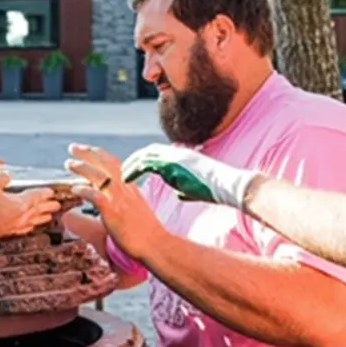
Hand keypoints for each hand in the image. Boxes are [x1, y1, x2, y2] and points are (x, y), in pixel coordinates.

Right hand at [0, 170, 60, 246]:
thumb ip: (0, 177)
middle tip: (59, 204)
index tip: (54, 191)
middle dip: (49, 205)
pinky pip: (23, 228)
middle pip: (39, 209)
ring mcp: (13, 226)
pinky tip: (29, 227)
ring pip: (33, 220)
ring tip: (49, 216)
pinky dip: (30, 226)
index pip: (37, 196)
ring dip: (42, 216)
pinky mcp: (5, 232)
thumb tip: (8, 174)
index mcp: (19, 205)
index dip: (46, 192)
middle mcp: (20, 217)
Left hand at [65, 144, 163, 261]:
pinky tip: (75, 188)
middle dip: (88, 153)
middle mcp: (126, 189)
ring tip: (68, 164)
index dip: (99, 154)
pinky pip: (96, 196)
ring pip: (99, 176)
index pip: (114, 163)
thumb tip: (105, 197)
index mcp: (130, 187)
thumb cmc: (146, 231)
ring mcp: (120, 199)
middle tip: (72, 147)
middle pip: (105, 163)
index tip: (86, 150)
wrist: (156, 244)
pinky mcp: (114, 212)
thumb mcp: (135, 208)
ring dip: (82, 167)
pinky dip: (84, 190)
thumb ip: (122, 199)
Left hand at [121, 143, 257, 209]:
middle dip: (134, 160)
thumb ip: (185, 189)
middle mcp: (176, 153)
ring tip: (119, 176)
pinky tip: (126, 179)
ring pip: (145, 156)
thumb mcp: (196, 188)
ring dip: (131, 165)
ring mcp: (174, 156)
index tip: (134, 170)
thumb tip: (180, 194)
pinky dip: (134, 170)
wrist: (226, 185)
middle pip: (149, 152)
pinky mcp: (171, 163)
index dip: (145, 161)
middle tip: (121, 171)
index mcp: (182, 157)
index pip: (158, 155)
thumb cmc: (214, 189)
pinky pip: (146, 163)